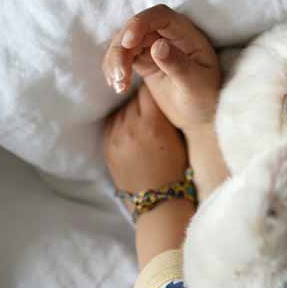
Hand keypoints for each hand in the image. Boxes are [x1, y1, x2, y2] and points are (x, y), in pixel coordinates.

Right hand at [102, 4, 222, 133]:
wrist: (201, 116)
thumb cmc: (205, 98)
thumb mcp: (195, 84)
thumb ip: (178, 64)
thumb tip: (158, 44)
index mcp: (187, 35)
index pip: (160, 16)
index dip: (141, 23)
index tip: (128, 42)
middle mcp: (169, 35)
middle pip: (136, 28)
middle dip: (121, 50)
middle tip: (120, 77)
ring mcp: (154, 46)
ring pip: (124, 41)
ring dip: (115, 61)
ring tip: (119, 87)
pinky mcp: (143, 59)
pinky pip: (122, 56)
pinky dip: (114, 68)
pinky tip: (118, 87)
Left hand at [103, 83, 188, 213]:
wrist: (158, 200)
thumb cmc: (176, 168)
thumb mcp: (179, 138)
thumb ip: (168, 114)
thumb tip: (162, 93)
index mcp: (153, 124)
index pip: (149, 90)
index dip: (156, 88)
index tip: (161, 87)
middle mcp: (131, 127)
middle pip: (134, 97)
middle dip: (144, 97)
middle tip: (153, 100)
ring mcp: (116, 136)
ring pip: (123, 108)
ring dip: (132, 108)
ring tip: (143, 114)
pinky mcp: (107, 145)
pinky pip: (113, 121)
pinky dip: (122, 120)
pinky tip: (132, 124)